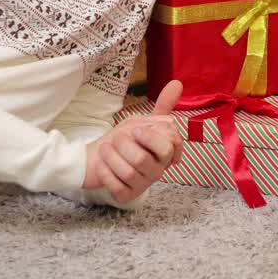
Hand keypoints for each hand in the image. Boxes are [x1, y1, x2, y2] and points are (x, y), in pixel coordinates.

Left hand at [83, 80, 184, 203]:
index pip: (169, 146)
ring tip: (104, 148)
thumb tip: (177, 83)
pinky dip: (104, 170)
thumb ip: (163, 106)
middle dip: (125, 145)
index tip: (137, 130)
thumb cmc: (127, 140)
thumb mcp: (144, 120)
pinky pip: (115, 184)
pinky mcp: (125, 195)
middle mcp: (157, 170)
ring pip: (128, 172)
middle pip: (144, 159)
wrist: (100, 157)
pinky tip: (101, 163)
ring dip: (110, 156)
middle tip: (116, 138)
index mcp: (165, 153)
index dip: (151, 136)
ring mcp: (142, 184)